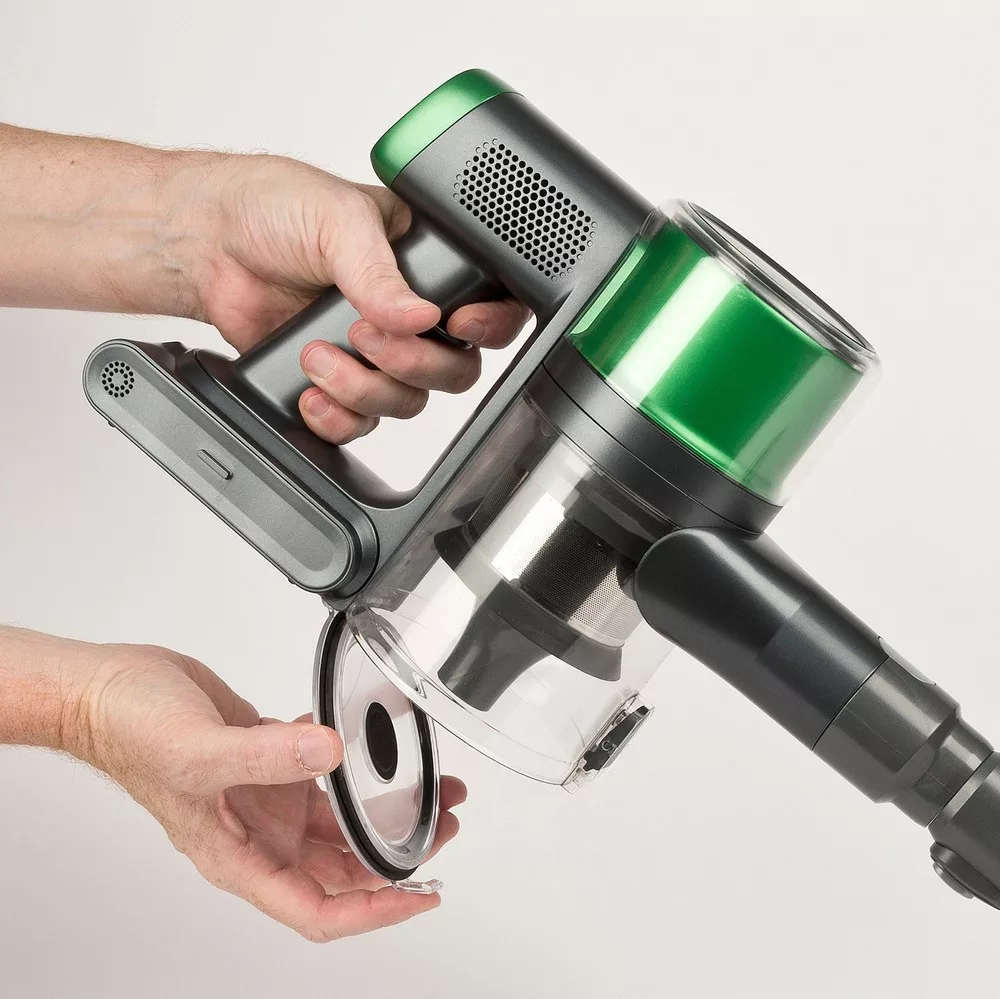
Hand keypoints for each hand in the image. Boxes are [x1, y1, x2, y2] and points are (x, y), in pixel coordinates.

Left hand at [0, 126, 529, 444]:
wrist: (206, 244)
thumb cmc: (272, 208)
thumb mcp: (336, 219)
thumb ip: (379, 270)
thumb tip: (418, 314)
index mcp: (425, 263)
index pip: (488, 305)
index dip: (488, 326)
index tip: (457, 324)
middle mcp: (408, 311)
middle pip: (454, 369)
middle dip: (412, 363)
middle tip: (366, 336)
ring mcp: (375, 351)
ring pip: (408, 401)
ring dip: (365, 389)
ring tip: (318, 354)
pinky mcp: (339, 382)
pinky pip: (360, 423)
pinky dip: (337, 417)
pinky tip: (312, 391)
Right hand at [64, 639, 464, 940]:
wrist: (109, 690)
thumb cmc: (132, 734)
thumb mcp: (198, 753)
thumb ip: (267, 757)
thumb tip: (329, 754)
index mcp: (241, 857)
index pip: (320, 909)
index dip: (376, 911)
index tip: (423, 895)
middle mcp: (257, 835)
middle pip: (342, 867)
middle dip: (397, 852)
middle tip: (443, 823)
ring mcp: (263, 797)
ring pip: (338, 819)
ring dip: (383, 806)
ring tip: (429, 784)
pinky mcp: (266, 759)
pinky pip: (319, 771)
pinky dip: (348, 762)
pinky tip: (362, 739)